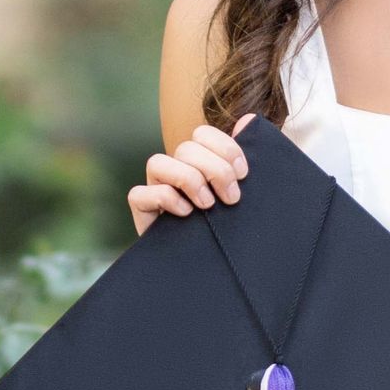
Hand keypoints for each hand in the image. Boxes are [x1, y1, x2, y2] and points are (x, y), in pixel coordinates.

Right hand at [128, 116, 253, 234]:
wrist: (215, 268)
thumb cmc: (231, 228)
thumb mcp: (247, 194)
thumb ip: (248, 159)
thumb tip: (248, 120)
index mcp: (199, 162)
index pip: (203, 134)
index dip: (224, 148)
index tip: (244, 174)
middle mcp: (175, 171)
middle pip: (186, 148)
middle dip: (214, 170)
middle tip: (231, 198)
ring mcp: (156, 189)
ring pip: (157, 162)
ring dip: (188, 180)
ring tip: (208, 205)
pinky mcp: (142, 211)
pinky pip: (140, 193)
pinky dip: (166, 199)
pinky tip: (187, 214)